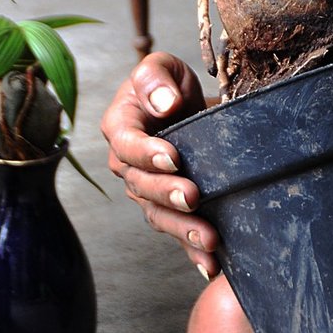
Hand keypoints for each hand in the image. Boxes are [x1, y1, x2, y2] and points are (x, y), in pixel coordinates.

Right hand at [101, 51, 220, 277]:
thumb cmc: (168, 84)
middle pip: (142, 185)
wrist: (183, 106)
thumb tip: (164, 104)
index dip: (147, 153)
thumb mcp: (161, 66)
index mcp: (121, 127)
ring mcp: (147, 190)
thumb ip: (156, 78)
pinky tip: (211, 266)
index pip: (127, 144)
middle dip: (168, 194)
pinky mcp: (169, 208)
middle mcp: (128, 164)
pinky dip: (192, 251)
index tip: (173, 158)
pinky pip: (177, 232)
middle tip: (193, 197)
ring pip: (159, 214)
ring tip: (210, 240)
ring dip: (183, 229)